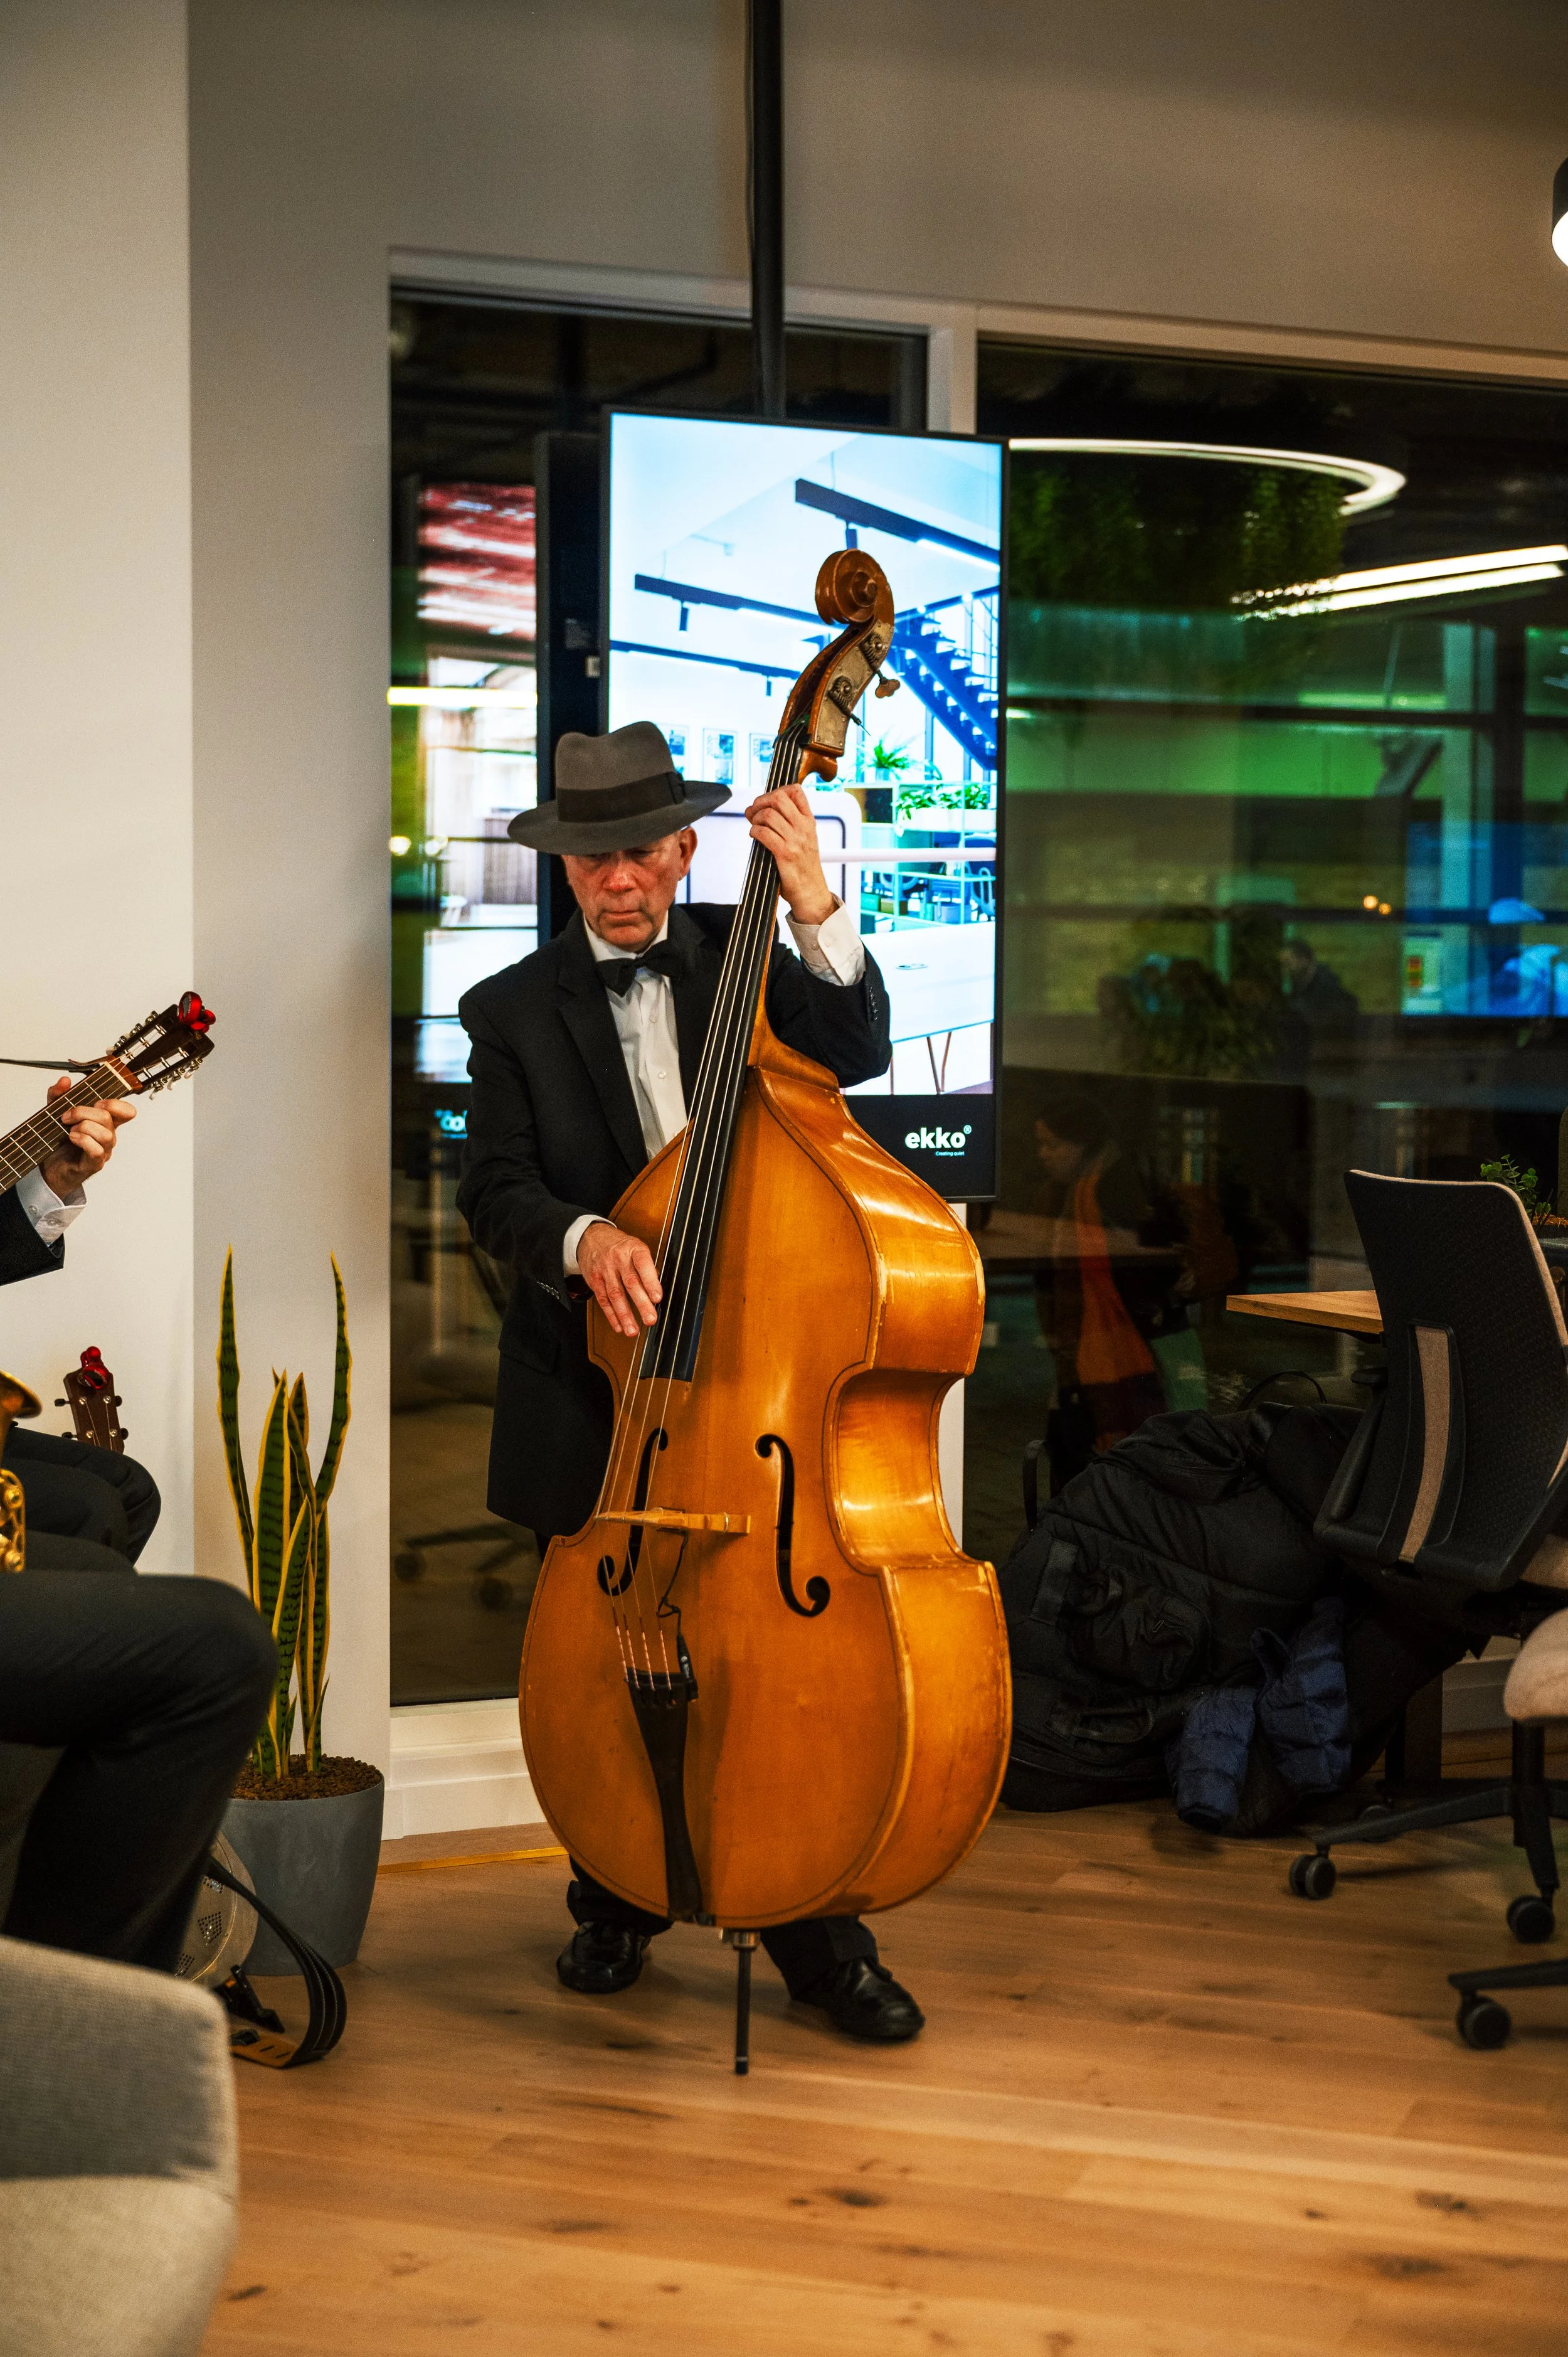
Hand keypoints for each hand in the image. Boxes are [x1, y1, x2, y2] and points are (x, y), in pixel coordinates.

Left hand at [38, 1078, 135, 1196]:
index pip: (126, 1111)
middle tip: (65, 1117)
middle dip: (82, 1112)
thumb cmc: (60, 1142)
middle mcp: (108, 1136)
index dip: (116, 1104)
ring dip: (83, 1127)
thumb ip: (58, 1096)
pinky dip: (82, 1140)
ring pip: (105, 1134)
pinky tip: (72, 1138)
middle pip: (107, 1117)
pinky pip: (96, 1150)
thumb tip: (64, 1081)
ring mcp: (104, 1151)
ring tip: (69, 1130)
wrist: (51, 1167)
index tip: (97, 1102)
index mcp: (105, 1122)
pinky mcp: (94, 1164)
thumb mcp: (56, 1113)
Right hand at [577, 1220, 662, 1338]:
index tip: (658, 1298)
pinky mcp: (594, 1280)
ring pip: (615, 1295)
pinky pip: (603, 1299)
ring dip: (625, 1315)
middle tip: (650, 1319)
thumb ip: (647, 1267)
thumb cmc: (619, 1245)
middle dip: (641, 1304)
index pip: (643, 1265)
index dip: (651, 1282)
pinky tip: (618, 1325)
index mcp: (633, 1249)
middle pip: (630, 1283)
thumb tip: (656, 1287)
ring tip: (633, 1330)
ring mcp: (605, 1270)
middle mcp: (618, 1259)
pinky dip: (611, 1315)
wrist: (591, 1237)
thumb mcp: (636, 1247)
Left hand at [745, 784, 835, 925]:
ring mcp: (795, 840)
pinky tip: (755, 836)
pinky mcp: (785, 854)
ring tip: (755, 827)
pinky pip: (764, 833)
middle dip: (761, 801)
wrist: (811, 891)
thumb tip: (757, 807)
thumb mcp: (803, 838)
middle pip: (779, 798)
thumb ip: (787, 822)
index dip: (777, 790)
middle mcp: (804, 827)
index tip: (767, 802)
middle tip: (754, 812)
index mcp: (809, 821)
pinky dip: (754, 832)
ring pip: (768, 815)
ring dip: (755, 819)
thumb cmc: (803, 866)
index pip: (796, 791)